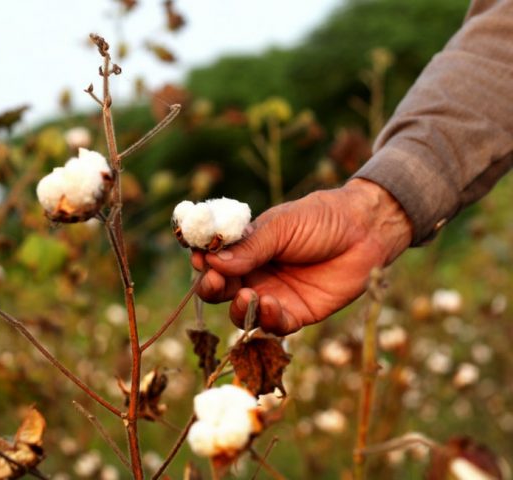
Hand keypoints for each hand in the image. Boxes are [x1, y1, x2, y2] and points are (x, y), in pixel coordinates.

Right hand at [192, 179, 412, 334]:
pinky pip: (275, 326)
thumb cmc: (321, 219)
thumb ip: (250, 247)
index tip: (198, 258)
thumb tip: (212, 261)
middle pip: (221, 290)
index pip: (213, 260)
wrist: (365, 231)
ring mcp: (274, 295)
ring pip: (243, 313)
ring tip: (248, 296)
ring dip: (239, 308)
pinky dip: (268, 319)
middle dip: (212, 288)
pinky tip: (272, 304)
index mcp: (245, 249)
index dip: (202, 261)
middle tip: (214, 281)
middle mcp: (255, 274)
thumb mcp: (282, 226)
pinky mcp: (297, 313)